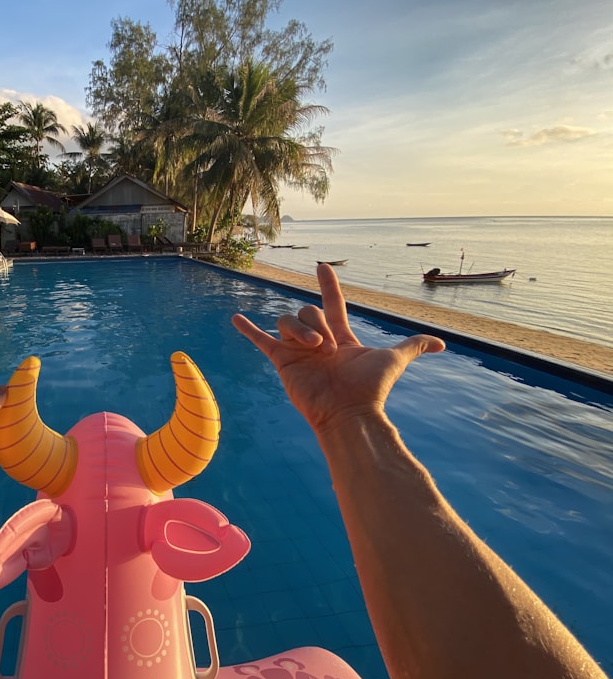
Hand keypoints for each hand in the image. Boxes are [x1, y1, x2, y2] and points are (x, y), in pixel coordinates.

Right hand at [232, 265, 444, 432]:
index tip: (323, 266)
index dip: (328, 284)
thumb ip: (413, 346)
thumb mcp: (394, 359)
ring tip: (313, 349)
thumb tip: (443, 344)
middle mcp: (316, 340)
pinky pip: (261, 341)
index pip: (332, 303)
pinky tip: (235, 318)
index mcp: (339, 336)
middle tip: (328, 347)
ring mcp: (297, 350)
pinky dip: (248, 330)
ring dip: (300, 330)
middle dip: (317, 321)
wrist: (347, 412)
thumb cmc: (370, 389)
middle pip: (308, 310)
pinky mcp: (281, 361)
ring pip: (288, 320)